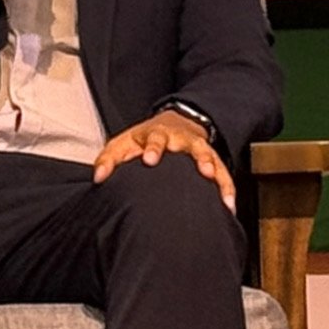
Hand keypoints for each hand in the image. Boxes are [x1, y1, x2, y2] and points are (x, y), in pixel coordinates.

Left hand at [93, 107, 232, 206]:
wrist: (174, 123)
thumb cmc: (145, 140)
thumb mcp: (124, 143)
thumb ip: (109, 159)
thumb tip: (99, 177)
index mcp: (157, 135)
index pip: (156, 139)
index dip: (154, 148)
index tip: (150, 159)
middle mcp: (181, 141)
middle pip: (191, 147)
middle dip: (198, 158)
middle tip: (202, 170)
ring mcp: (198, 150)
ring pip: (211, 159)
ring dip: (216, 173)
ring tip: (220, 190)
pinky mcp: (212, 160)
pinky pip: (223, 174)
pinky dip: (227, 189)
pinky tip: (229, 206)